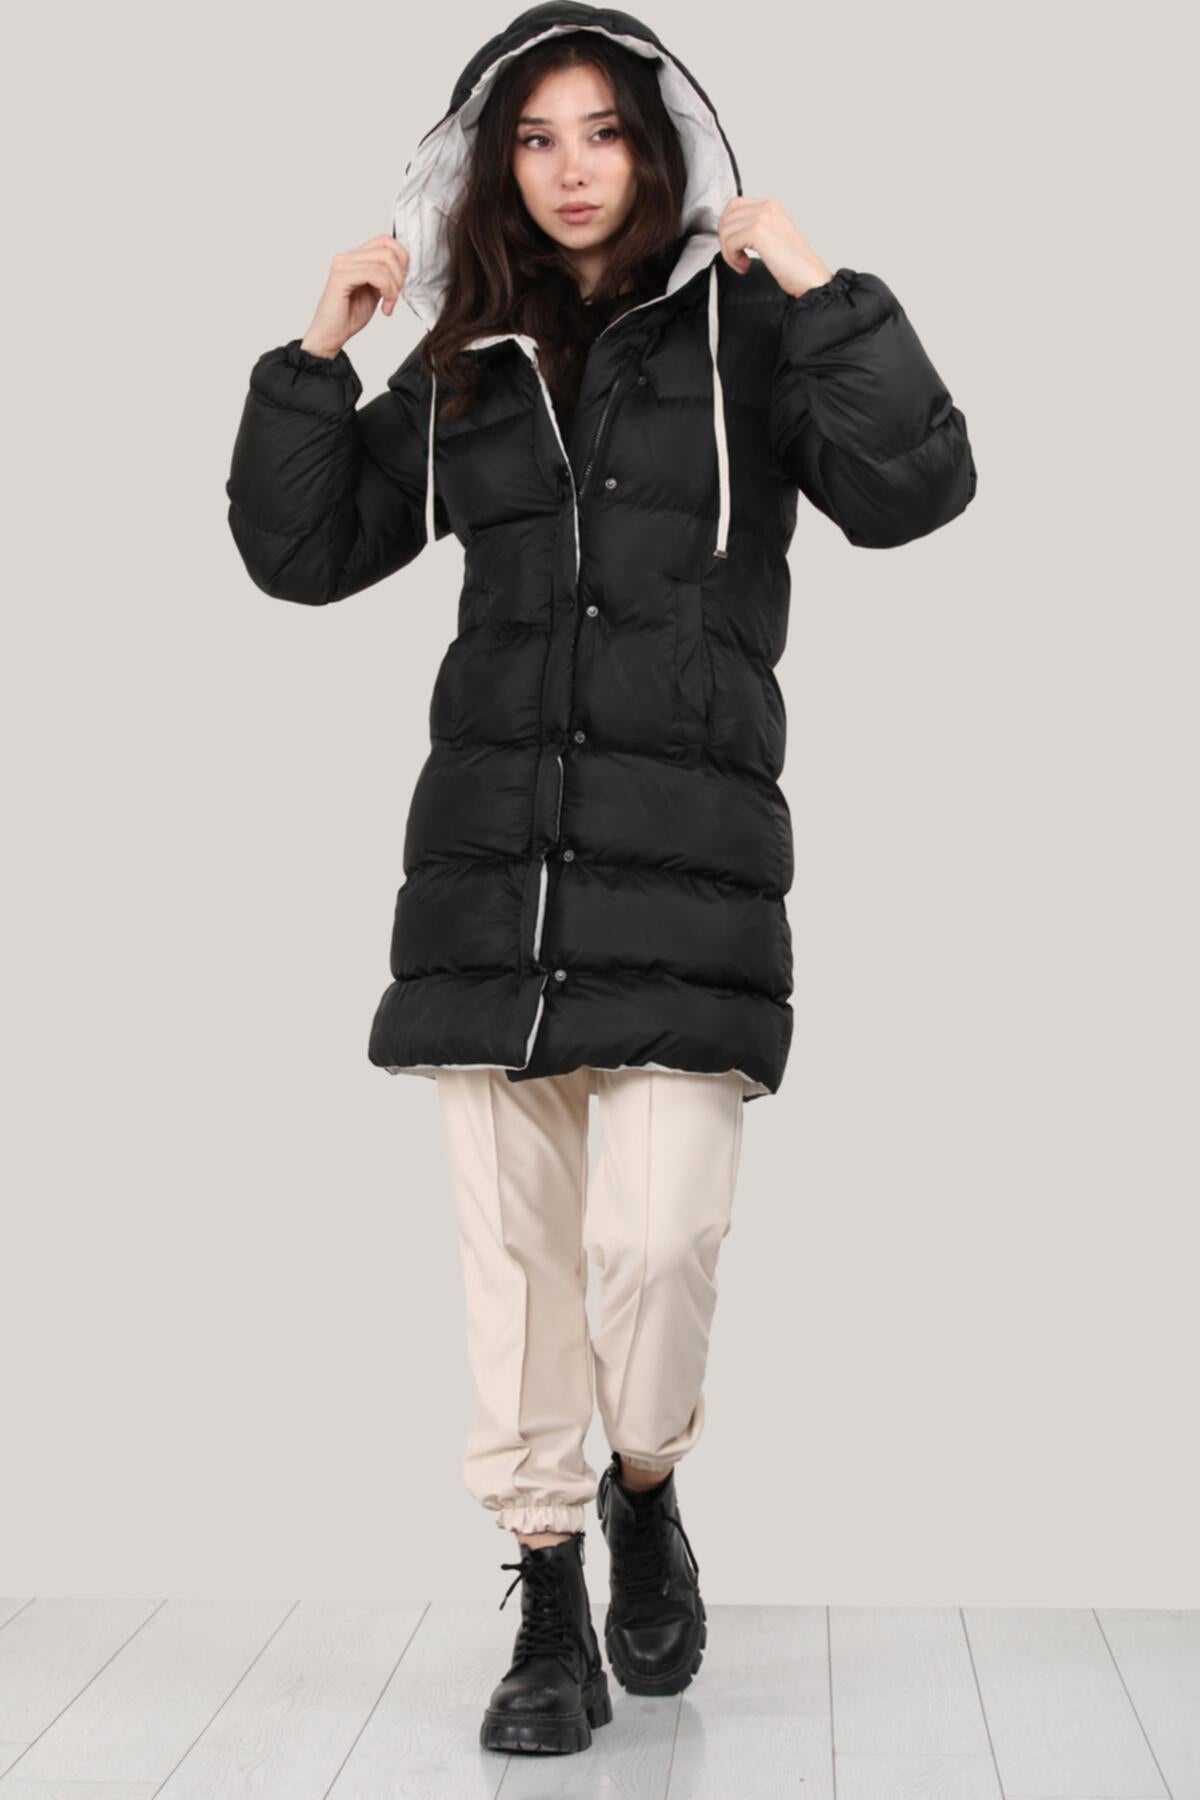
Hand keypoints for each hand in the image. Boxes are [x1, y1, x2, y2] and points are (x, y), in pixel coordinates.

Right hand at [300, 234, 409, 357]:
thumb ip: (385, 276)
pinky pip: (374, 274)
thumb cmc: (349, 316)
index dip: (402, 259)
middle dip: (400, 276)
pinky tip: (384, 308)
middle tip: (395, 297)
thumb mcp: (375, 291)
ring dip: (394, 287)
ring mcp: (342, 265)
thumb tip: (404, 267)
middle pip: (388, 250)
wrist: (330, 335)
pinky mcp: (341, 278)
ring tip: (389, 304)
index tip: (401, 282)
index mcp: (355, 257)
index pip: (386, 240)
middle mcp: (347, 257)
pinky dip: (387, 291)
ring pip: (384, 262)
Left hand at [715, 196, 834, 298]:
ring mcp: (763, 217)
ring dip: (729, 251)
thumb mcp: (772, 235)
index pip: (735, 204)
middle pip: (727, 216)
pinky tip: (745, 266)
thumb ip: (753, 226)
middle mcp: (767, 207)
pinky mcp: (758, 232)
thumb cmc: (794, 262)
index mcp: (771, 205)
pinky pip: (730, 242)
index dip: (727, 225)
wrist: (808, 275)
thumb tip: (729, 230)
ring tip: (742, 263)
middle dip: (725, 240)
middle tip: (735, 256)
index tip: (732, 242)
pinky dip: (732, 258)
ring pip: (726, 230)